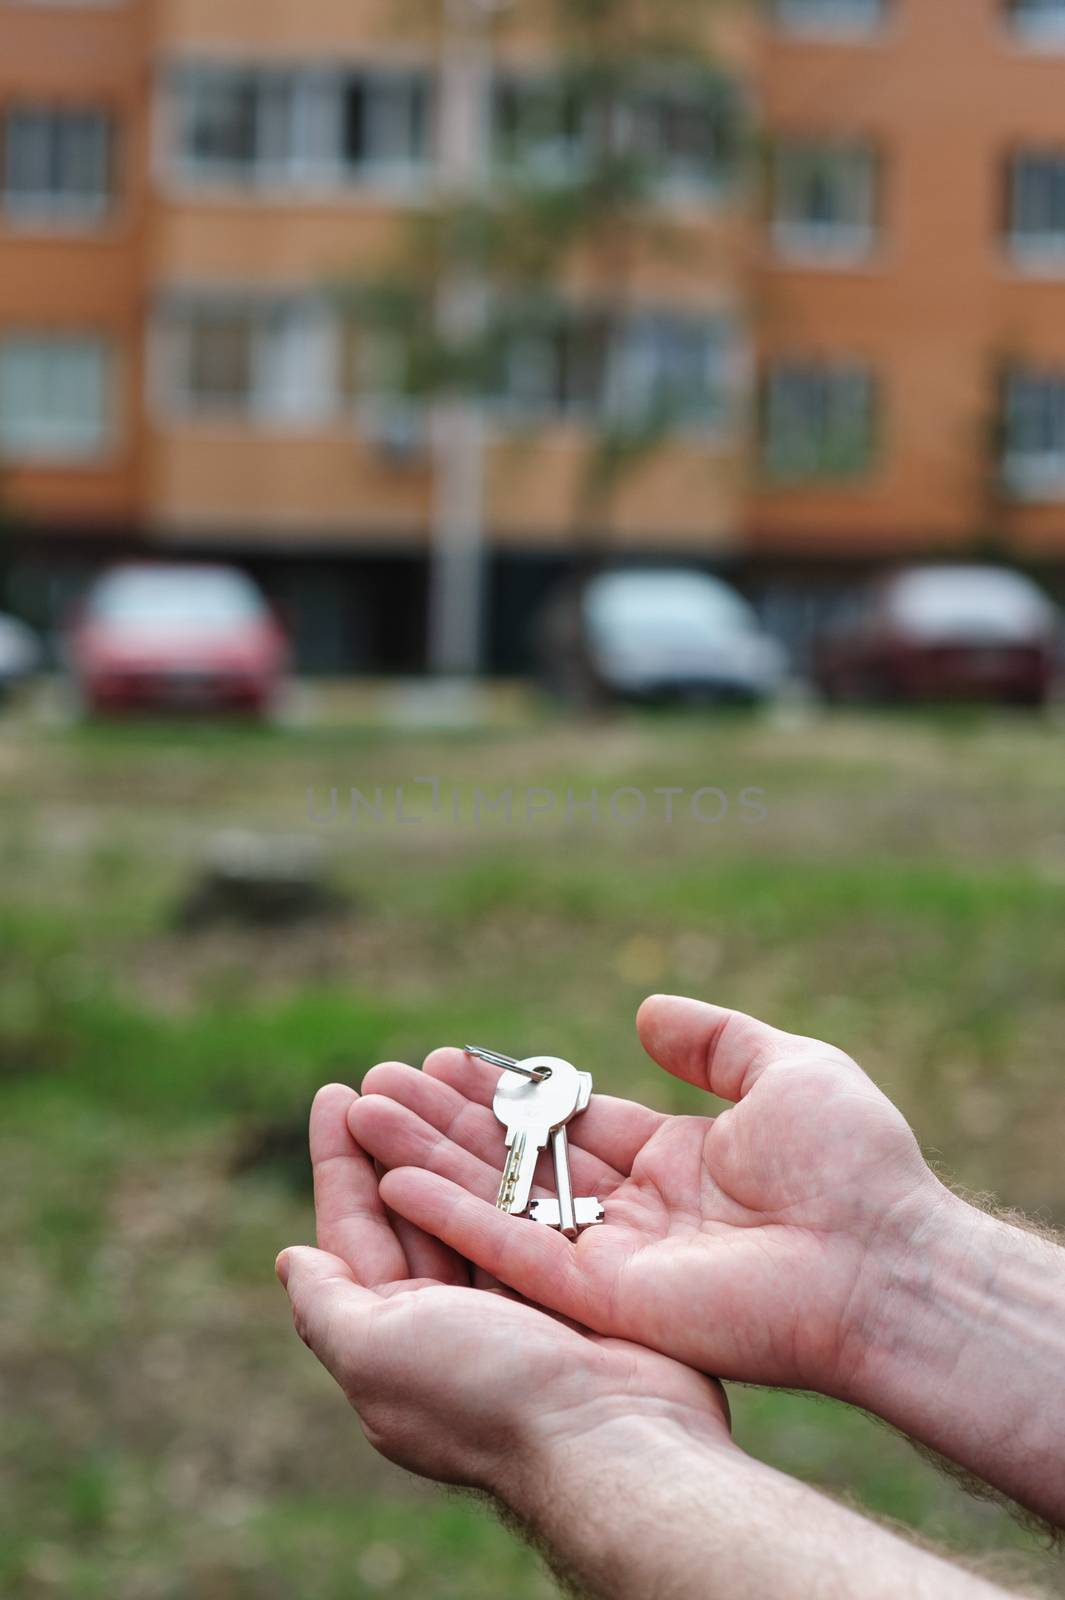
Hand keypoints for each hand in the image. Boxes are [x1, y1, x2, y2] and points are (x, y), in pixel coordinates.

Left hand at [276, 1081, 729, 1495]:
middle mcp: (449, 1314)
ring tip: (447, 1065)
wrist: (612, 1440)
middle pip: (412, 1202)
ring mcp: (514, 1296)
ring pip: (474, 1193)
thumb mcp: (377, 1354)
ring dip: (455, 1131)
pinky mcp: (574, 1281)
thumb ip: (327, 1305)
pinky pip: (535, 1202)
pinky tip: (516, 1108)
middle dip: (400, 1130)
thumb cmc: (484, 1396)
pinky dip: (521, 1155)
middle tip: (395, 1067)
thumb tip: (289, 1261)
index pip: (353, 1230)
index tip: (338, 1094)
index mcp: (394, 1334)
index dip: (340, 1161)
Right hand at [347, 995, 945, 1401]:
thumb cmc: (853, 1163)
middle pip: (521, 1161)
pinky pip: (513, 1253)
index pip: (570, 1122)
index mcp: (678, 1162)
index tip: (446, 1060)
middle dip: (449, 1122)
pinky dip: (453, 1217)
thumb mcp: (787, 1069)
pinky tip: (392, 1178)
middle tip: (378, 1082)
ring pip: (501, 1203)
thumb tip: (645, 1009)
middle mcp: (636, 1212)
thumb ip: (713, 1040)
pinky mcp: (604, 1299)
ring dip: (430, 1161)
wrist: (881, 1255)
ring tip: (361, 1115)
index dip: (508, 1092)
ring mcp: (616, 1259)